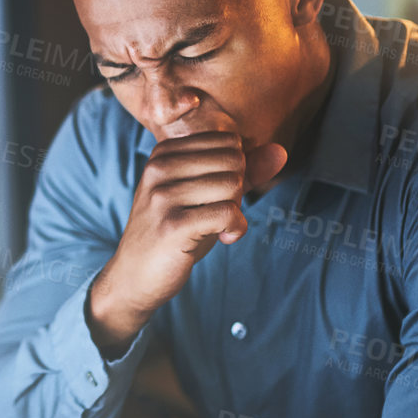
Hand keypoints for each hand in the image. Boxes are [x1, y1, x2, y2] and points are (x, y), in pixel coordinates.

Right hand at [88, 124, 286, 352]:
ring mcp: (162, 196)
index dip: (236, 170)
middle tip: (220, 212)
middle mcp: (159, 168)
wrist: (136, 276)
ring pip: (232, 185)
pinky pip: (228, 214)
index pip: (228, 142)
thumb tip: (281, 151)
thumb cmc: (176, 232)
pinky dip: (237, 228)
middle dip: (238, 189)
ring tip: (219, 227)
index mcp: (164, 153)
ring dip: (236, 211)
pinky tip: (226, 238)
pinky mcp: (172, 225)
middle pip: (232, 161)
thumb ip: (243, 171)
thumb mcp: (207, 196)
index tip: (218, 195)